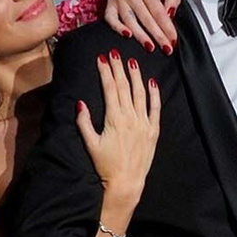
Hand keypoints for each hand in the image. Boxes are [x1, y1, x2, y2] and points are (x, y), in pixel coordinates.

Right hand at [77, 52, 160, 225]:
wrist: (126, 183)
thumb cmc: (105, 165)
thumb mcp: (90, 144)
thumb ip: (84, 123)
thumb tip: (80, 103)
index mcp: (114, 119)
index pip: (110, 89)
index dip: (106, 72)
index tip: (102, 59)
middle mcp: (131, 118)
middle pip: (125, 87)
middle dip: (119, 68)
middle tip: (115, 53)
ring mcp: (144, 124)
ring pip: (140, 94)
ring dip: (136, 76)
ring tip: (132, 62)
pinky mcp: (153, 131)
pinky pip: (156, 109)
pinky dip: (154, 94)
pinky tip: (152, 82)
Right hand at [104, 0, 182, 52]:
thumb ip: (172, 0)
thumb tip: (169, 15)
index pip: (159, 13)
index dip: (167, 28)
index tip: (173, 41)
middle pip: (146, 19)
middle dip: (157, 36)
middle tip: (166, 49)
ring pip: (130, 21)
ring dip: (141, 36)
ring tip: (150, 47)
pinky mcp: (110, 3)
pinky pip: (111, 18)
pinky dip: (117, 28)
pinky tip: (127, 36)